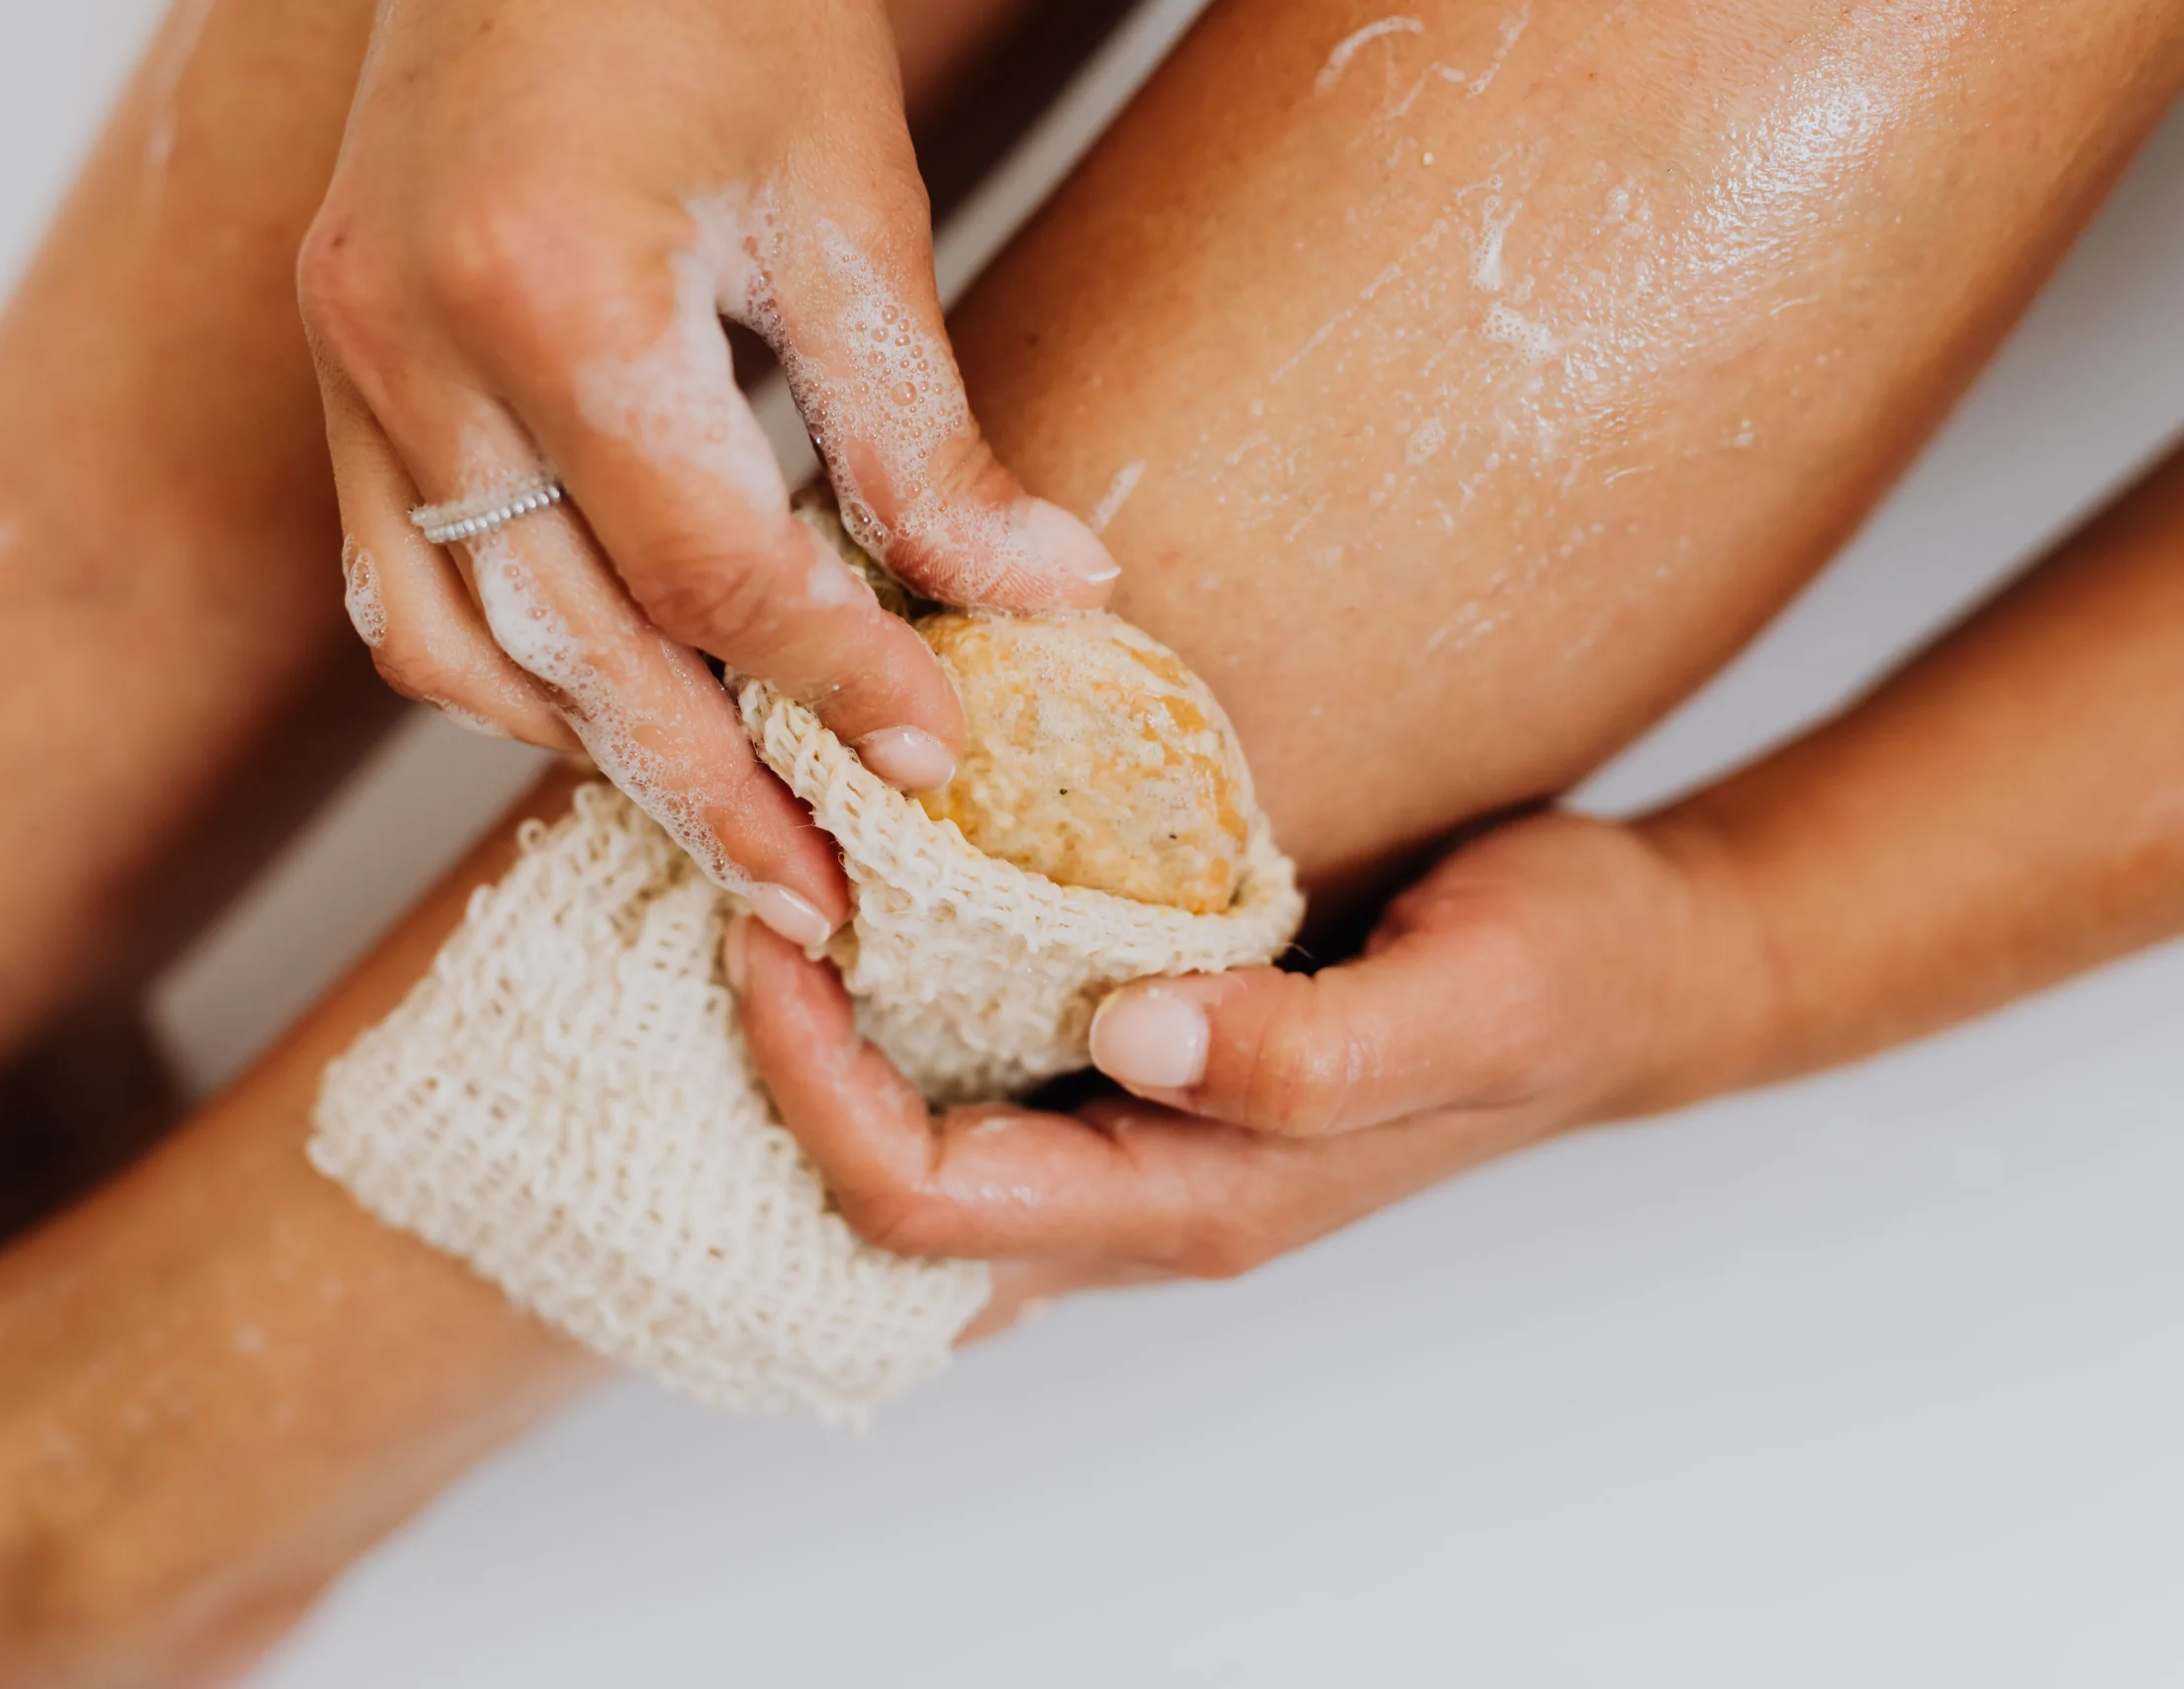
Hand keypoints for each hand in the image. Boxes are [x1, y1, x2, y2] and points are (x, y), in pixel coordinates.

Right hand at [298, 0, 1118, 945]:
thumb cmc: (719, 0)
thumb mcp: (848, 205)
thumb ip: (924, 431)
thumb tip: (1040, 601)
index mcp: (554, 285)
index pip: (707, 567)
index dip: (834, 682)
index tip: (938, 769)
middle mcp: (410, 341)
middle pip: (565, 647)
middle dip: (705, 790)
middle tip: (816, 902)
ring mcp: (347, 357)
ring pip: (450, 645)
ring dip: (591, 748)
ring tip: (723, 824)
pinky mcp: (334, 361)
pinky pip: (398, 584)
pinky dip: (505, 669)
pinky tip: (606, 702)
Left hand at [726, 811, 1774, 1304]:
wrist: (1641, 976)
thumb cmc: (1570, 977)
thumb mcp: (1475, 1000)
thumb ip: (1312, 1052)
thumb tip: (1130, 1038)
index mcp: (1194, 1200)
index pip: (921, 1196)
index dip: (809, 1084)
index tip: (767, 927)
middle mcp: (1140, 1199)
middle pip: (881, 1202)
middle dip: (778, 1074)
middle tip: (739, 902)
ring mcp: (1136, 1153)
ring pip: (917, 1160)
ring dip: (821, 1057)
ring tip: (772, 902)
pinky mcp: (1144, 1089)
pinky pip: (976, 1095)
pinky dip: (897, 1027)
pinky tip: (871, 921)